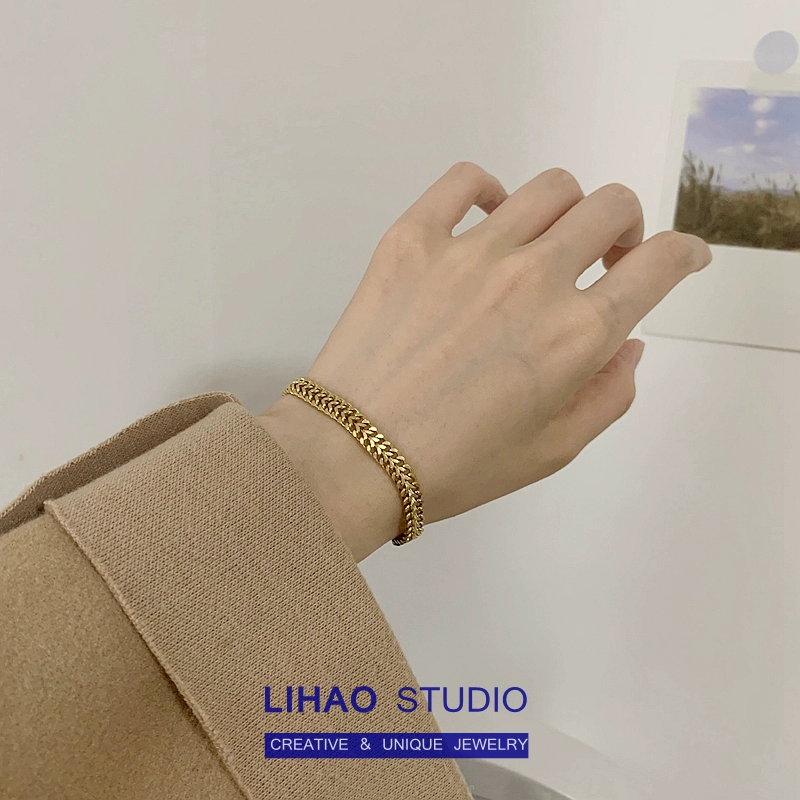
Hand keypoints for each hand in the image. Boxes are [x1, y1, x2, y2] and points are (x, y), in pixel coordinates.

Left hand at [259, 162, 711, 559]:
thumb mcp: (552, 452)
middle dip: (626, 228)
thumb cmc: (454, 467)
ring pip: (551, 187)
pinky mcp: (412, 237)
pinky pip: (466, 180)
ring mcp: (470, 250)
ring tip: (546, 242)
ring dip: (568, 210)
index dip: (683, 254)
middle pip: (612, 207)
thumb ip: (608, 394)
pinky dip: (489, 190)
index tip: (679, 257)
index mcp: (576, 335)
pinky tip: (488, 219)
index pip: (658, 264)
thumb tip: (627, 342)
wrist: (352, 457)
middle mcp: (534, 279)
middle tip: (608, 255)